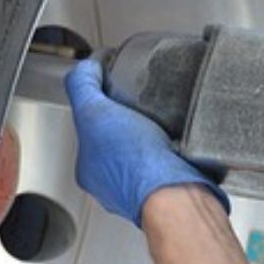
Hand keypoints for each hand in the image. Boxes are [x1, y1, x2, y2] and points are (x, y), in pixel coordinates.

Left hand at [64, 59, 229, 226]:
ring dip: (154, 132)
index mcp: (88, 170)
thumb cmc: (136, 164)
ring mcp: (145, 187)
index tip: (114, 88)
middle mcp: (113, 183)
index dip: (99, 101)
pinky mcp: (173, 186)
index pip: (88, 126)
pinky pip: (172, 157)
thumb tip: (86, 68)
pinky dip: (176, 144)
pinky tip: (180, 135)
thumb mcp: (94, 112)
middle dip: (128, 118)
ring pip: (145, 149)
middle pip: (118, 138)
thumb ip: (83, 86)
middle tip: (141, 104)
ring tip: (163, 118)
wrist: (178, 195)